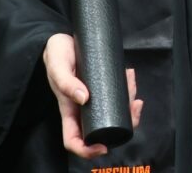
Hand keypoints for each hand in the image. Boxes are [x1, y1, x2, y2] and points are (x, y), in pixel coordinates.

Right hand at [42, 33, 143, 158]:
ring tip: (131, 82)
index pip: (75, 140)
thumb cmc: (56, 55)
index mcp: (69, 110)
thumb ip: (66, 82)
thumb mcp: (58, 66)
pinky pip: (118, 92)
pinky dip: (128, 86)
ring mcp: (95, 97)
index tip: (104, 147)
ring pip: (115, 110)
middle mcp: (83, 108)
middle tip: (135, 106)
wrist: (62, 40)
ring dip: (129, 101)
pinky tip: (130, 75)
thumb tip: (84, 98)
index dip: (88, 150)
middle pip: (104, 127)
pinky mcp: (103, 85)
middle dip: (124, 122)